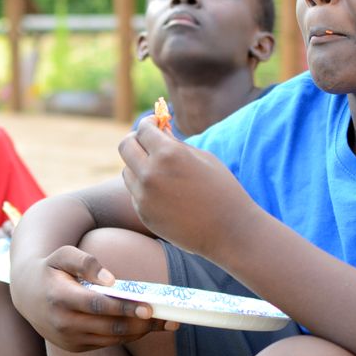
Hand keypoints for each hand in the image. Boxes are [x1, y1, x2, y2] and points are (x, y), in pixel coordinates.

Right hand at [10, 244, 172, 352]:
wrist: (27, 294)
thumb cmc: (51, 269)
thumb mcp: (63, 255)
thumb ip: (86, 262)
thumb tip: (112, 280)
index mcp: (60, 298)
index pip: (98, 305)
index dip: (125, 307)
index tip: (149, 307)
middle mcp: (63, 323)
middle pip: (110, 326)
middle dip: (141, 323)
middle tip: (166, 316)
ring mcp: (68, 339)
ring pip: (112, 338)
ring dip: (139, 332)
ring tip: (163, 322)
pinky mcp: (74, 347)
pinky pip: (106, 342)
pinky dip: (126, 335)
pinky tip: (143, 326)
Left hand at [119, 118, 259, 260]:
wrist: (229, 231)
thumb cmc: (222, 189)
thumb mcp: (203, 157)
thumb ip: (176, 143)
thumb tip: (158, 129)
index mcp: (168, 154)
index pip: (143, 129)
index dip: (148, 123)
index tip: (154, 123)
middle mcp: (150, 174)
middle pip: (126, 146)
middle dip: (136, 139)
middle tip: (147, 142)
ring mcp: (144, 196)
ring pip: (127, 170)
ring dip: (138, 165)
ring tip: (160, 170)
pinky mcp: (143, 213)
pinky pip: (135, 192)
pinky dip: (144, 188)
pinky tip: (165, 193)